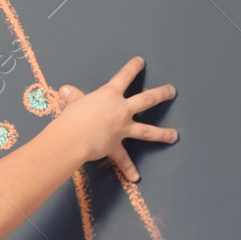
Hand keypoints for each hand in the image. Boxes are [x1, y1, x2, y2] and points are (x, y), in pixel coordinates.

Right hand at [55, 56, 177, 181]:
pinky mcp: (116, 146)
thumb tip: (65, 90)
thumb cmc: (73, 116)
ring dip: (162, 133)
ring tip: (174, 136)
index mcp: (110, 95)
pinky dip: (128, 169)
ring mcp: (122, 129)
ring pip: (146, 130)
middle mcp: (121, 110)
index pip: (124, 77)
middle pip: (146, 100)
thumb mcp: (73, 102)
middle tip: (172, 91)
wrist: (74, 137)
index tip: (141, 62)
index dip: (133, 68)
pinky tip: (136, 178)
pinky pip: (123, 159)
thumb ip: (73, 97)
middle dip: (161, 94)